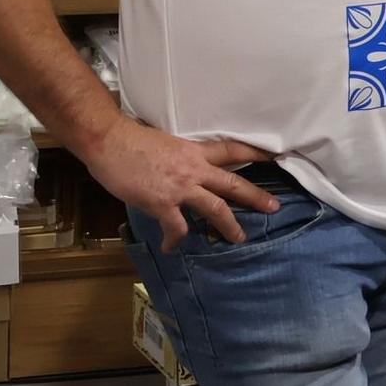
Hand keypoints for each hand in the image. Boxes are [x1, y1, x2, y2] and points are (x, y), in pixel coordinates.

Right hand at [79, 119, 277, 251]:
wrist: (109, 141)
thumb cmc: (132, 138)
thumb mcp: (166, 142)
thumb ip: (180, 157)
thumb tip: (180, 167)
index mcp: (195, 151)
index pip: (233, 150)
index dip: (255, 152)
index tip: (275, 156)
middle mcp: (194, 169)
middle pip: (233, 183)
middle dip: (255, 197)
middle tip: (274, 207)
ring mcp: (180, 187)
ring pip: (215, 209)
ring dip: (228, 226)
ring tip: (239, 238)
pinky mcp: (162, 203)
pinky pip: (177, 227)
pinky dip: (175, 239)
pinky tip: (171, 247)